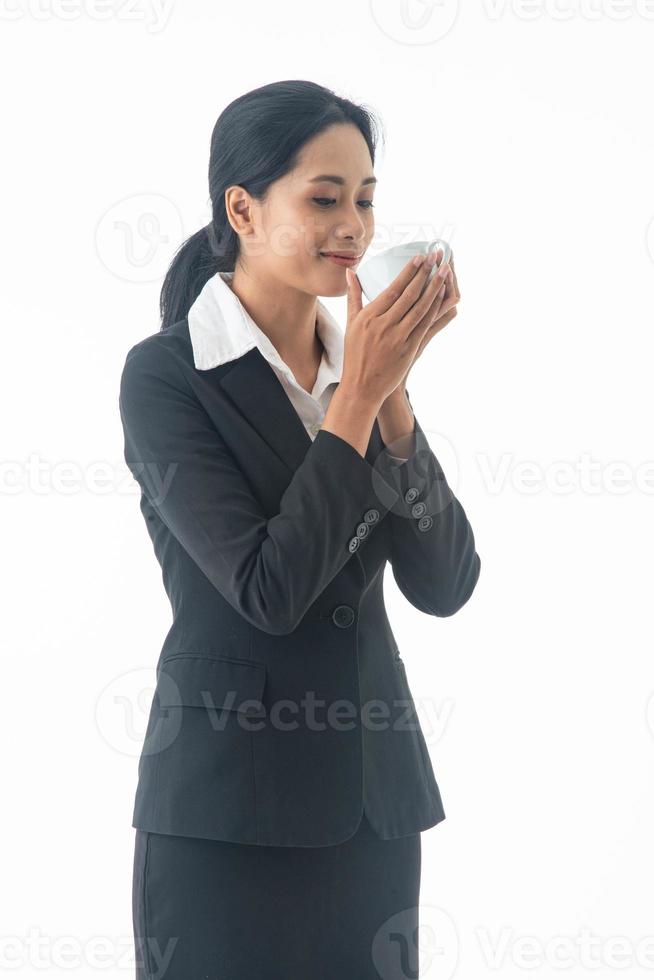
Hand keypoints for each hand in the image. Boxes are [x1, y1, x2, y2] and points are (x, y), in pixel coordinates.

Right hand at [342, 247, 454, 406]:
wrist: (362, 387)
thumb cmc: (355, 354)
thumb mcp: (351, 324)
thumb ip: (353, 296)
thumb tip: (350, 272)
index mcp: (368, 317)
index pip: (393, 289)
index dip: (408, 272)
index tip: (419, 258)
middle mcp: (383, 326)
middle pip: (409, 295)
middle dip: (424, 274)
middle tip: (435, 257)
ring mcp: (398, 338)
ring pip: (420, 308)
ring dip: (434, 288)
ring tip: (444, 272)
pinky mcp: (408, 349)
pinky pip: (425, 325)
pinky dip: (434, 309)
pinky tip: (442, 297)